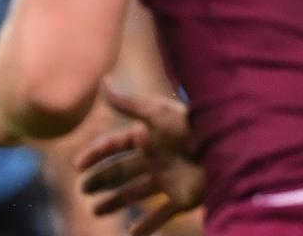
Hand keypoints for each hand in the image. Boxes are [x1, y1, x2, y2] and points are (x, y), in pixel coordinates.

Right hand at [75, 85, 204, 235]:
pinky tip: (131, 234)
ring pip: (135, 194)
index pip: (113, 146)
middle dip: (101, 180)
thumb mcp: (154, 112)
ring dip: (115, 202)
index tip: (77, 166)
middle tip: (83, 190)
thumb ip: (126, 102)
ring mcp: (167, 179)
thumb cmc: (187, 127)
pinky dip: (147, 226)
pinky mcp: (181, 198)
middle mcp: (154, 159)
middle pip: (121, 171)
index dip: (94, 154)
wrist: (225, 150)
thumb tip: (103, 81)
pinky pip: (161, 215)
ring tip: (96, 212)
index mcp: (146, 137)